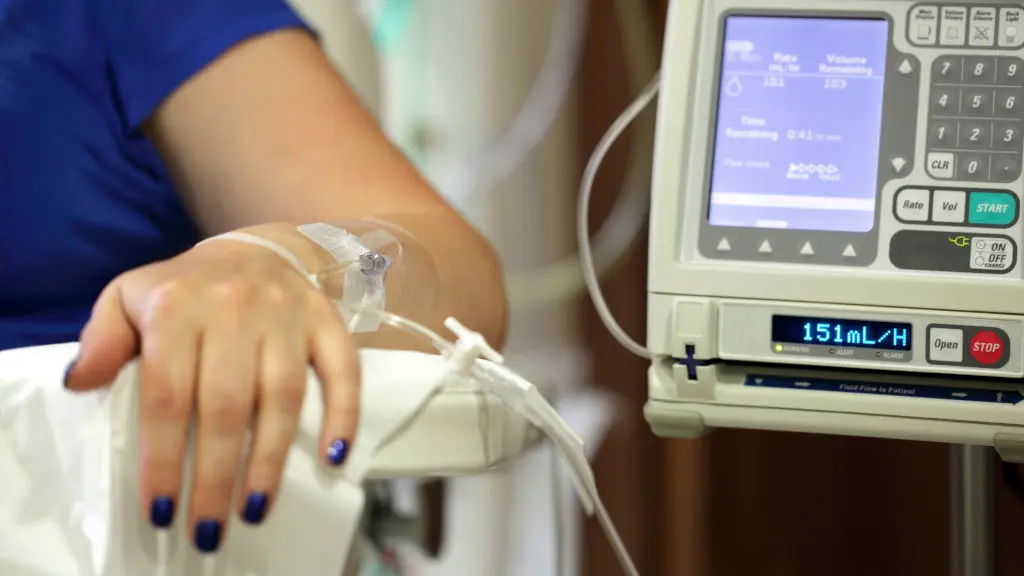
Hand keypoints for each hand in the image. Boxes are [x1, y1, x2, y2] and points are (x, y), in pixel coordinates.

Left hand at [63, 238, 360, 552]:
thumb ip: (102, 339)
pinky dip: (343, 414)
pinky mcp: (326, 320)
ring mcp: (286, 314)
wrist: (254, 250)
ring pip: (281, 396)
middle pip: (225, 405)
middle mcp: (234, 306)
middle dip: (216, 475)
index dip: (163, 457)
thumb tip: (81, 383)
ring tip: (254, 508)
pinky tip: (333, 456)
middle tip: (208, 527)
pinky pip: (343, 369)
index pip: (167, 394)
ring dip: (269, 459)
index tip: (161, 507)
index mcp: (178, 305)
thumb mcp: (128, 299)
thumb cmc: (186, 290)